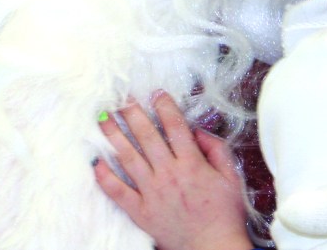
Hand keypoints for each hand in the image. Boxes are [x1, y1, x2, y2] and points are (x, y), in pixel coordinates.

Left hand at [94, 92, 253, 249]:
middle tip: (121, 97)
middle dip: (133, 113)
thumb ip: (216, 149)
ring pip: (128, 158)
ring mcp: (152, 193)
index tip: (155, 93)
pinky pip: (118, 192)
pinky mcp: (141, 212)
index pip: (175, 126)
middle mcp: (169, 174)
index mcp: (192, 164)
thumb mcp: (231, 177)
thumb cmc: (224, 213)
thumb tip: (197, 131)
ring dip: (113, 136)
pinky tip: (95, 162)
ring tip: (102, 118)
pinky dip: (104, 177)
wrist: (213, 248)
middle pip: (146, 136)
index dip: (164, 106)